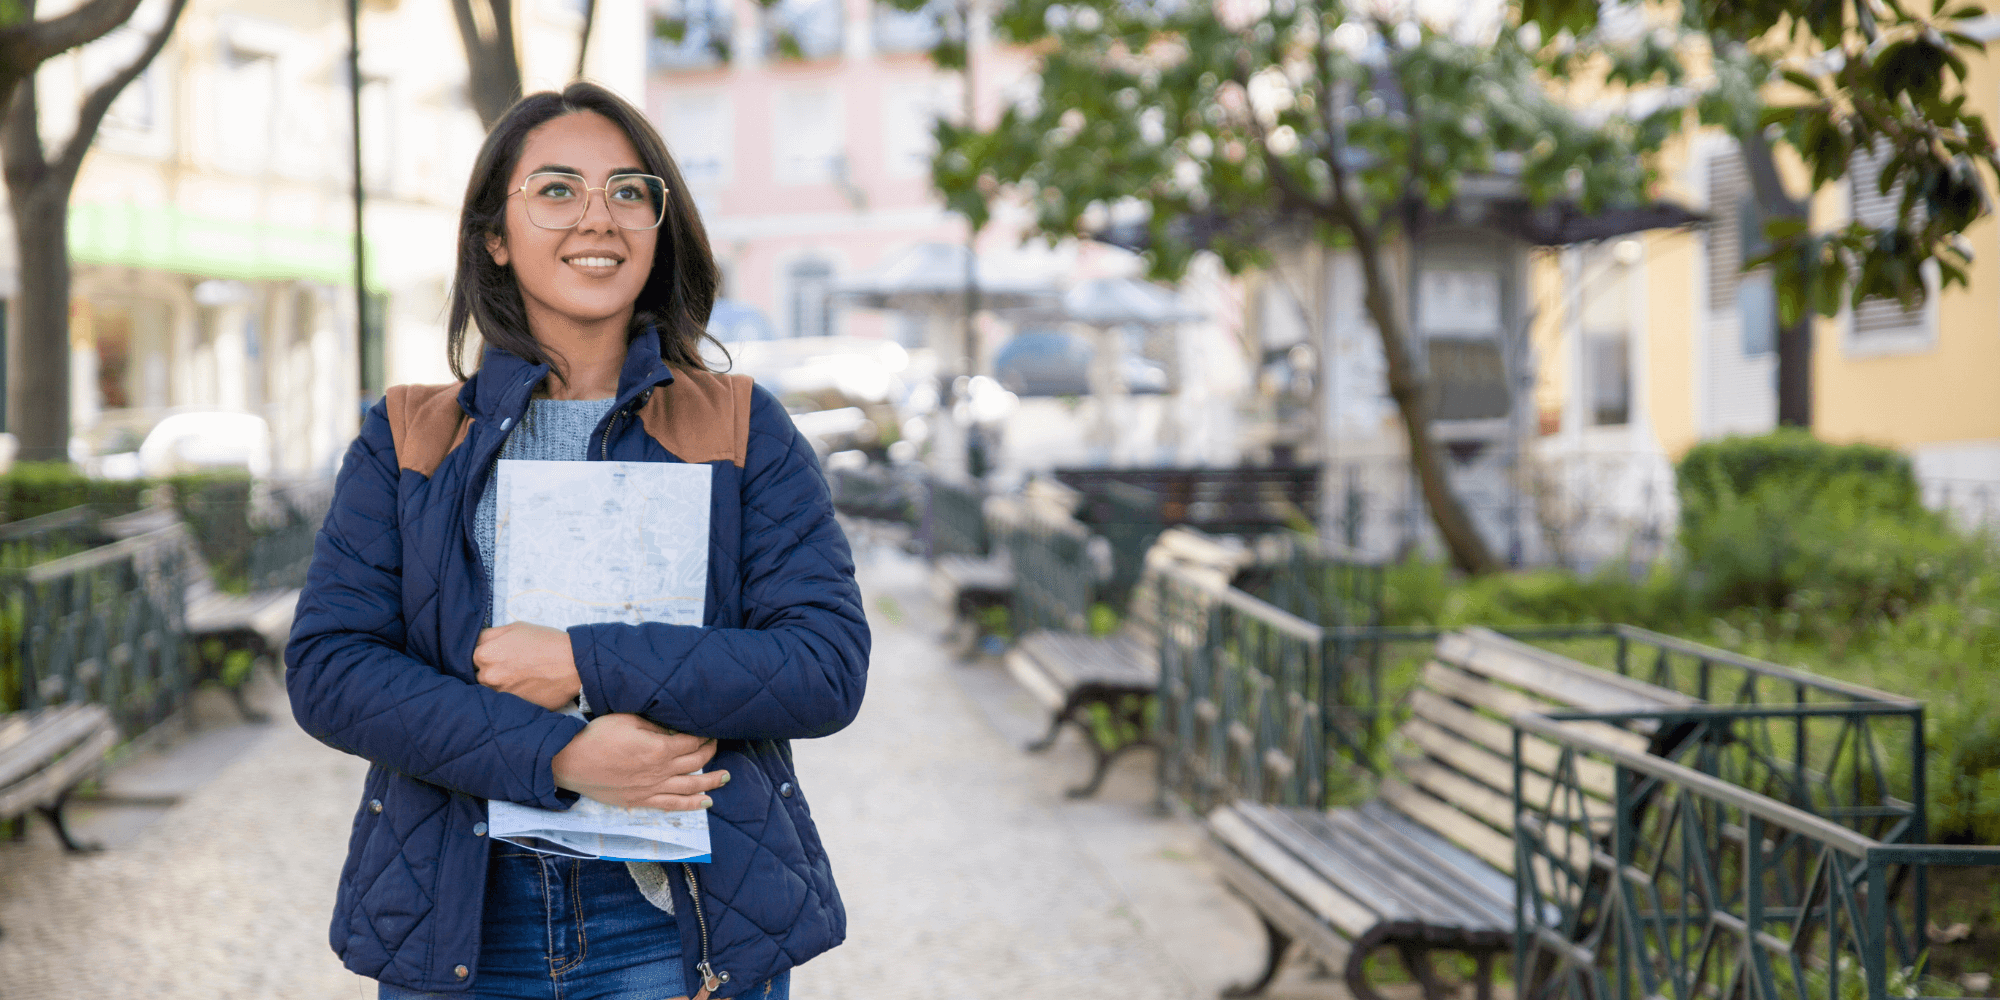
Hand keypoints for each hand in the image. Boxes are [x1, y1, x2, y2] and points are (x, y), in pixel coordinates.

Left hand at [475, 622, 581, 710]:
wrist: (573, 663)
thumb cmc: (546, 642)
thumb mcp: (515, 627)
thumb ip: (490, 635)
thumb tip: (477, 643)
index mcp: (484, 654)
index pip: (472, 656)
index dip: (486, 654)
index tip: (498, 654)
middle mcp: (488, 676)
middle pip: (480, 675)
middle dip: (491, 671)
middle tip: (511, 666)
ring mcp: (500, 694)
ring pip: (492, 690)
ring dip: (501, 685)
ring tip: (520, 677)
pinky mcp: (513, 707)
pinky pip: (506, 702)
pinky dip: (513, 696)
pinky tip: (526, 687)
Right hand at [551, 714, 726, 810]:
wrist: (569, 762)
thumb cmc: (596, 736)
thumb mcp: (628, 719)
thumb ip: (655, 725)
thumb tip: (675, 729)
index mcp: (658, 748)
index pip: (691, 742)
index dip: (704, 736)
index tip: (711, 731)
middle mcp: (659, 771)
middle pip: (695, 763)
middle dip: (710, 753)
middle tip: (717, 746)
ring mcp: (650, 789)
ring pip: (689, 788)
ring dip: (710, 782)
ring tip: (725, 778)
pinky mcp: (639, 801)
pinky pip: (671, 805)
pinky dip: (691, 805)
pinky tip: (705, 803)